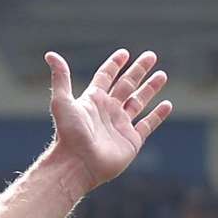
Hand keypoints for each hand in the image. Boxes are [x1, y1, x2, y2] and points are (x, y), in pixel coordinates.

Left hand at [41, 49, 171, 188]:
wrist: (78, 164)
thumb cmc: (68, 134)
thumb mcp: (62, 101)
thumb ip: (61, 77)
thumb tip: (50, 54)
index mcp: (94, 100)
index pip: (106, 76)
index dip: (114, 64)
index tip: (124, 53)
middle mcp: (108, 110)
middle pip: (127, 85)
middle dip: (139, 70)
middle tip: (151, 55)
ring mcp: (121, 125)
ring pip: (139, 102)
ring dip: (151, 88)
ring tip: (162, 75)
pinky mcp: (131, 140)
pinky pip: (148, 124)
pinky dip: (158, 115)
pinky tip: (167, 104)